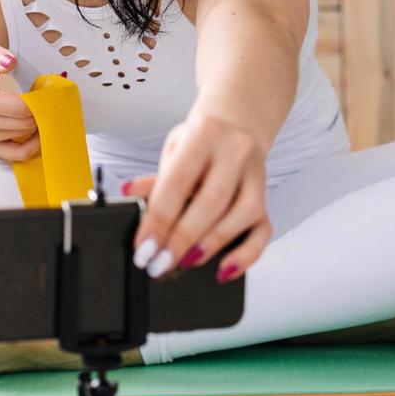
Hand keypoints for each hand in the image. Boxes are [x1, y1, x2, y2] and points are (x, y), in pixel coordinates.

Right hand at [0, 38, 39, 162]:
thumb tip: (9, 62)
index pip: (18, 108)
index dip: (36, 101)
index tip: (41, 91)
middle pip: (24, 123)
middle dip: (38, 111)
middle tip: (43, 100)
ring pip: (23, 136)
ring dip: (35, 124)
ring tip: (35, 109)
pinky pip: (18, 155)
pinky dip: (32, 145)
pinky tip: (36, 131)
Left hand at [119, 112, 271, 283]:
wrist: (236, 126)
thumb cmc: (200, 144)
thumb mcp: (173, 151)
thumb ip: (155, 179)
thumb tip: (128, 195)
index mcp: (203, 135)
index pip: (177, 182)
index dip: (159, 219)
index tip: (144, 247)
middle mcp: (234, 152)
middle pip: (211, 202)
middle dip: (182, 238)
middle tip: (160, 262)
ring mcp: (255, 175)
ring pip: (241, 215)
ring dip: (212, 245)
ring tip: (186, 262)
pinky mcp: (266, 198)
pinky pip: (263, 232)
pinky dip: (246, 255)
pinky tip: (225, 269)